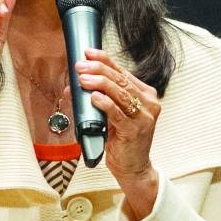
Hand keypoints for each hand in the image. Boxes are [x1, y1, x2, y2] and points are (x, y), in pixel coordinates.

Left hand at [76, 49, 160, 219]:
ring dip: (99, 83)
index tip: (88, 53)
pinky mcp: (135, 131)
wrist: (133, 167)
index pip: (123, 71)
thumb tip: (72, 87)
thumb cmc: (122, 140)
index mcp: (145, 94)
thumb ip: (97, 98)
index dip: (105, 60)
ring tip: (83, 79)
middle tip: (80, 66)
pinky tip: (94, 97)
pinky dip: (105, 103)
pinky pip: (118, 113)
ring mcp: (144, 117)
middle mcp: (148, 103)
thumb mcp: (111, 115)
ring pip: (120, 93)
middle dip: (98, 70)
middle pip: (121, 79)